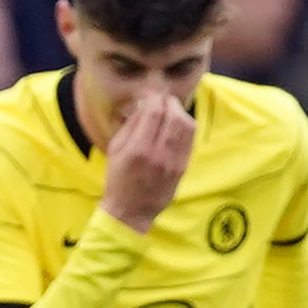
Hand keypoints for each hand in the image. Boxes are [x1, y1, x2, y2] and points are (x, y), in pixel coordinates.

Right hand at [100, 93, 194, 232]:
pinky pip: (190, 140)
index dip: (154, 99)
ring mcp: (174, 162)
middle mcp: (159, 155)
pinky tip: (176, 126)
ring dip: (180, 113)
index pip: (154, 113)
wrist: (132, 210)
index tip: (150, 96)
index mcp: (138, 149)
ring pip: (188, 127)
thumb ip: (132, 124)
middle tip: (162, 101)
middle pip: (175, 117)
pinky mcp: (183, 168)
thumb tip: (145, 103)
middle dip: (169, 103)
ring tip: (170, 111)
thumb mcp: (116, 148)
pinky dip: (185, 127)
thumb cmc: (118, 178)